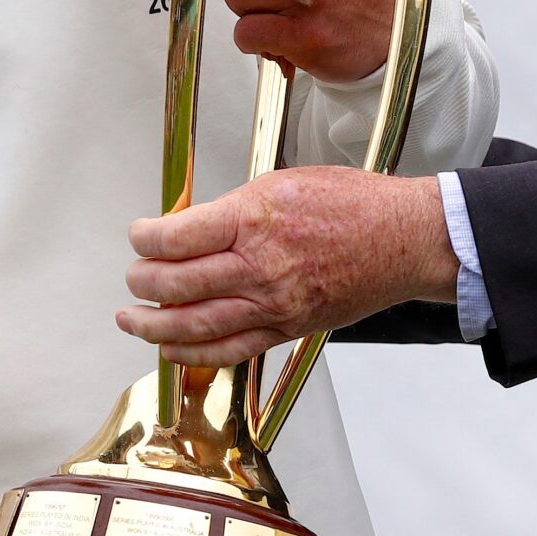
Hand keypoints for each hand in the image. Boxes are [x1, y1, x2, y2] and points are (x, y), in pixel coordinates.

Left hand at [121, 167, 458, 365]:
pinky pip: (229, 349)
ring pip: (195, 325)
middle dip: (141, 282)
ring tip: (132, 320)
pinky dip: (193, 352)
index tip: (138, 235)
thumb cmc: (354, 205)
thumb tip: (189, 227)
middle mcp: (260, 265)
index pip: (176, 237)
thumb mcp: (284, 183)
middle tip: (133, 277)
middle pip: (176, 284)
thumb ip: (233, 209)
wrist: (404, 240)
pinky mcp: (287, 328)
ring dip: (153, 326)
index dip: (144, 238)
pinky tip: (172, 347)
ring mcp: (273, 303)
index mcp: (255, 218)